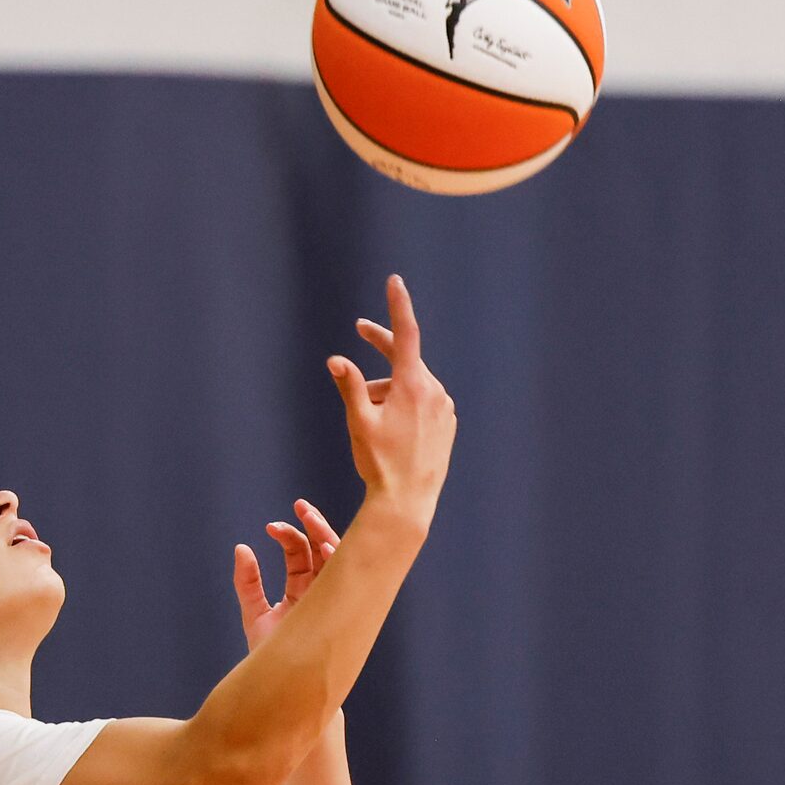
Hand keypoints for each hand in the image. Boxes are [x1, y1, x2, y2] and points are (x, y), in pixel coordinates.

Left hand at [233, 499, 342, 653]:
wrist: (284, 688)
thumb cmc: (270, 657)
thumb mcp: (254, 614)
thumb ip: (247, 582)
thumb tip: (241, 548)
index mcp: (301, 591)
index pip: (299, 554)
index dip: (288, 535)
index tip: (271, 527)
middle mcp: (319, 592)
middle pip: (321, 550)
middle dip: (313, 525)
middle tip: (300, 506)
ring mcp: (331, 599)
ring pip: (336, 559)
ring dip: (326, 535)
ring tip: (309, 517)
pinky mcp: (338, 608)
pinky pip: (347, 579)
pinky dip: (339, 560)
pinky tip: (326, 546)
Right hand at [327, 275, 456, 517]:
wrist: (407, 502)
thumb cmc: (379, 463)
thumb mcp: (359, 423)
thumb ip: (349, 387)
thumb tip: (336, 359)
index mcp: (413, 386)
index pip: (406, 334)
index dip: (398, 305)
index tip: (395, 282)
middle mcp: (434, 391)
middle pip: (404, 356)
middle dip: (380, 346)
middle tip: (360, 330)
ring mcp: (444, 408)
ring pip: (410, 383)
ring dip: (387, 387)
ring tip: (368, 414)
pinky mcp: (447, 423)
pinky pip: (423, 401)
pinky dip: (404, 402)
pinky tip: (391, 427)